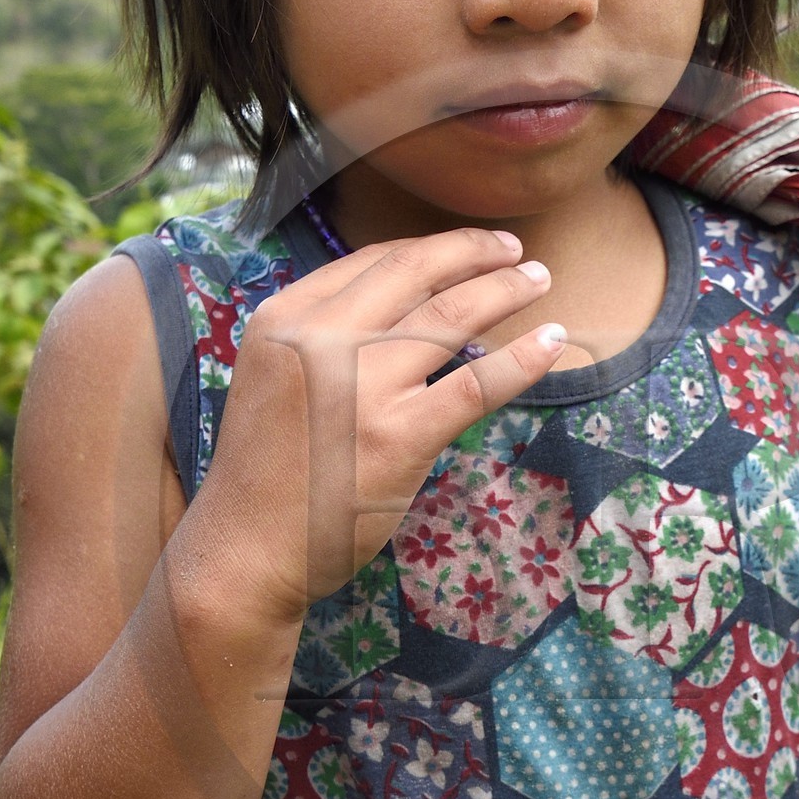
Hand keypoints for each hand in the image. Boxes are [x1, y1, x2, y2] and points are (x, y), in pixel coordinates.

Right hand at [199, 228, 561, 617]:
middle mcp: (321, 340)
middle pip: (415, 273)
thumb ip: (322, 337)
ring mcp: (362, 388)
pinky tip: (552, 342)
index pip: (372, 261)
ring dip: (506, 290)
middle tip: (514, 249)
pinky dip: (522, 359)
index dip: (430, 248)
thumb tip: (400, 308)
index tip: (467, 248)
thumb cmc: (266, 473)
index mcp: (285, 318)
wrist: (246, 550)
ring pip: (451, 316)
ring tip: (538, 279)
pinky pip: (475, 383)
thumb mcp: (274, 376)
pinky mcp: (399, 437)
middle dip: (474, 252)